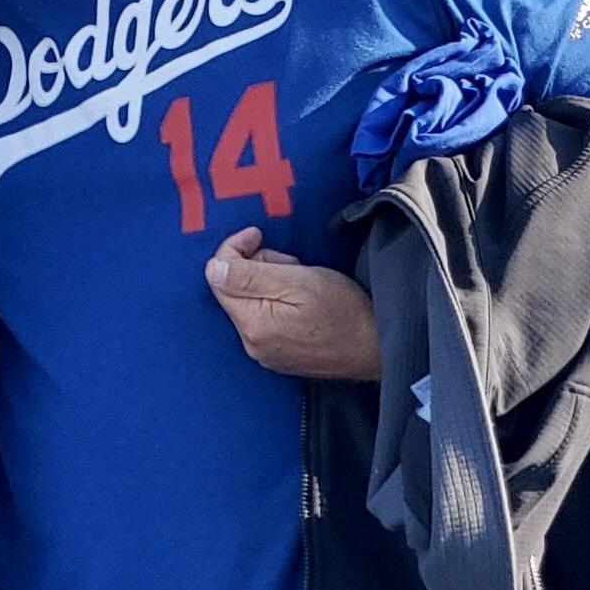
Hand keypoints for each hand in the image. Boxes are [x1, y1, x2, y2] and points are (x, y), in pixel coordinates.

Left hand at [202, 225, 379, 379]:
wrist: (376, 346)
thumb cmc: (342, 309)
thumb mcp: (296, 280)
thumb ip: (249, 276)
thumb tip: (212, 268)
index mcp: (252, 325)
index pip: (218, 276)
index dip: (234, 248)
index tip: (257, 234)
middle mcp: (251, 344)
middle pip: (233, 289)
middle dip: (255, 265)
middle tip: (288, 262)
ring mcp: (265, 353)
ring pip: (249, 301)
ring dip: (267, 280)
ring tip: (299, 278)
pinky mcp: (278, 355)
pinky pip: (263, 317)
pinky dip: (275, 299)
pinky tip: (299, 298)